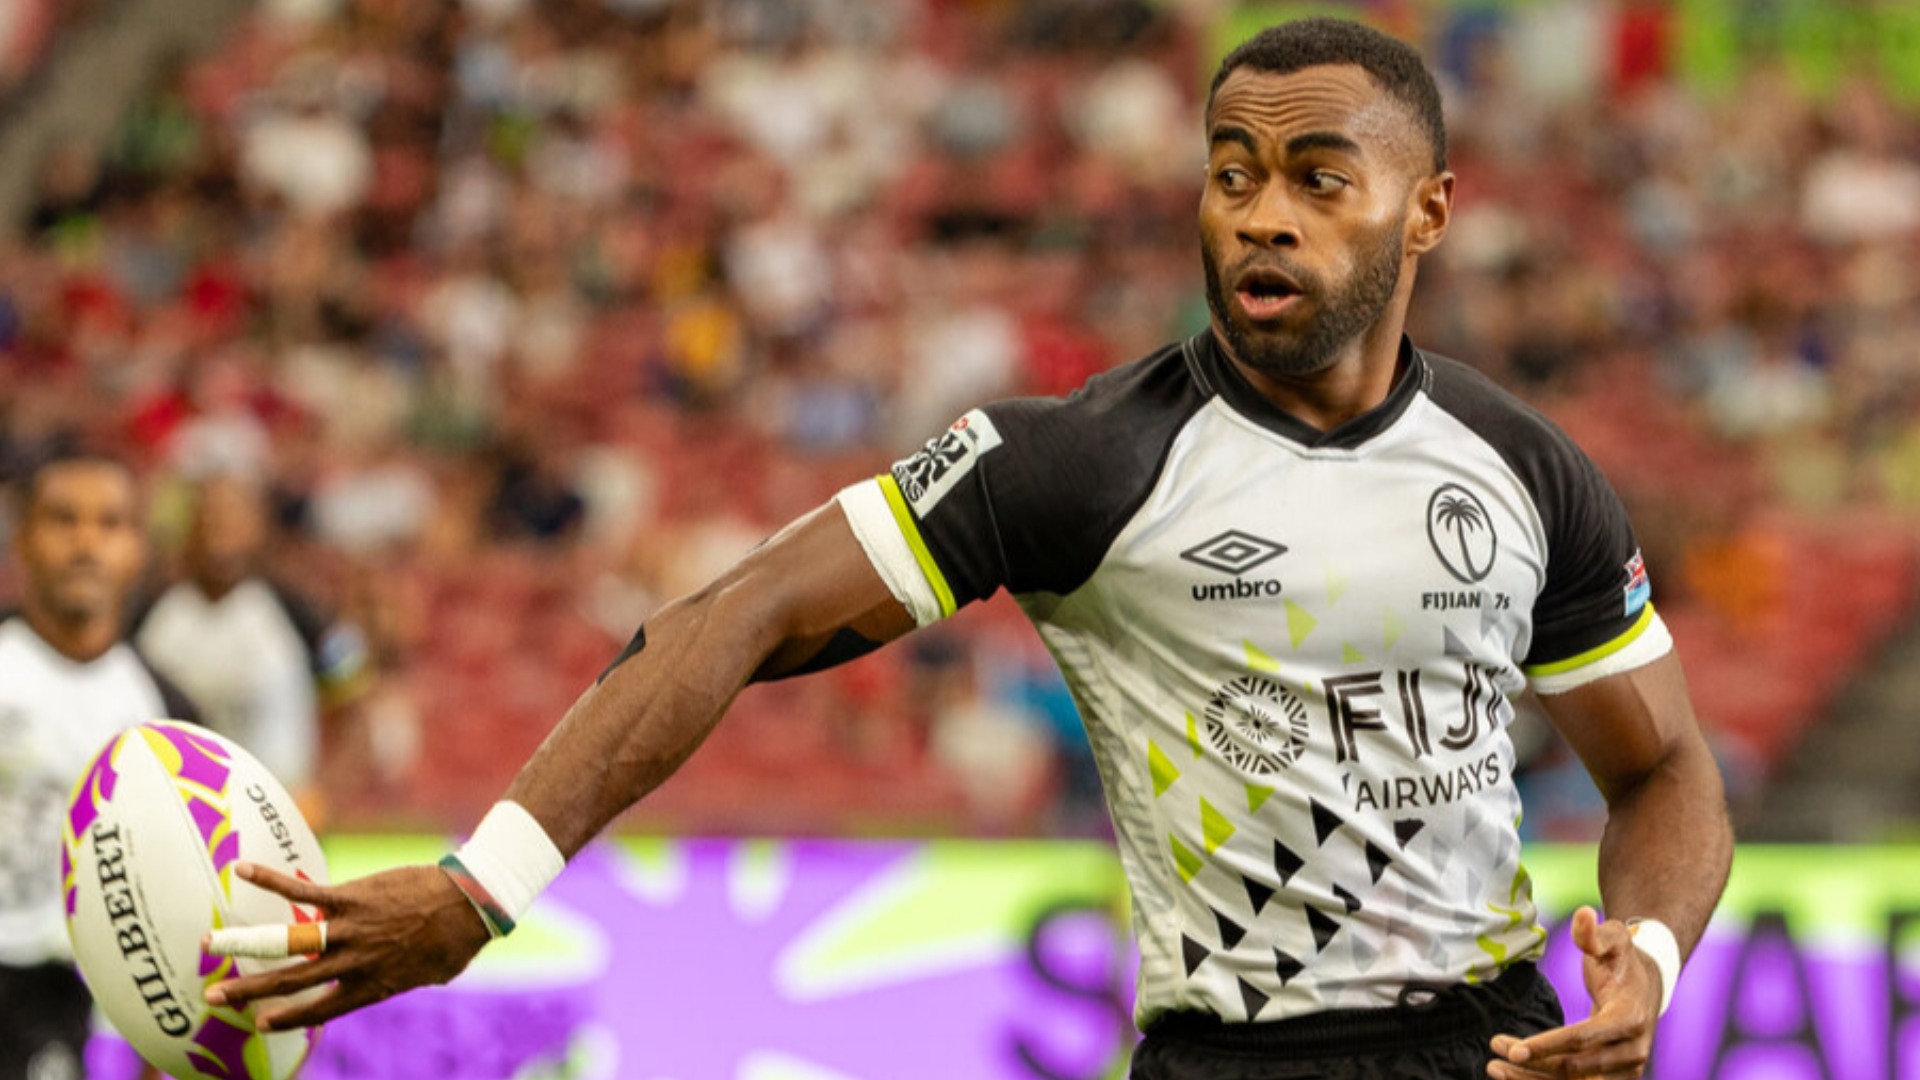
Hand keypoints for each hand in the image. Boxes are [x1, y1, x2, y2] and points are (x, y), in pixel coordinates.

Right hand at [202, 861, 491, 1030]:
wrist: (470, 902)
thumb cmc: (456, 940)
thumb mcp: (429, 973)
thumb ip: (404, 976)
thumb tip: (409, 975)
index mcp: (370, 986)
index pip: (318, 1009)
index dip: (286, 1017)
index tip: (257, 1023)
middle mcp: (352, 962)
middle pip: (289, 981)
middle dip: (247, 990)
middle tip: (212, 997)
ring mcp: (348, 928)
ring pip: (286, 941)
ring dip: (244, 942)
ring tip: (209, 943)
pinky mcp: (351, 896)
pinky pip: (302, 890)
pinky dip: (270, 880)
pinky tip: (241, 870)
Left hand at [1487, 906, 1660, 1079]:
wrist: (1646, 986)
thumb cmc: (1621, 961)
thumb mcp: (1612, 940)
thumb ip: (1593, 932)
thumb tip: (1583, 914)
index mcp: (1630, 1018)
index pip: (1585, 1038)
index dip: (1549, 1045)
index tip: (1514, 1049)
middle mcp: (1632, 1050)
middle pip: (1577, 1066)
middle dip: (1534, 1063)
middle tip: (1496, 1053)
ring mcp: (1625, 1069)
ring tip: (1494, 1068)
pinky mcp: (1613, 1078)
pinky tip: (1513, 1075)